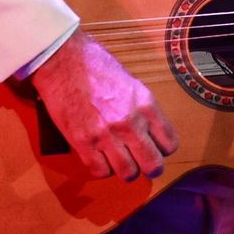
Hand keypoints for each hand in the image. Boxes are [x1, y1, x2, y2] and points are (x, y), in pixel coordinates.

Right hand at [29, 30, 178, 180]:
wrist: (63, 60)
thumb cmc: (96, 66)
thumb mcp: (132, 83)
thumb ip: (143, 108)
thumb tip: (149, 130)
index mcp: (146, 104)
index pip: (169, 143)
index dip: (164, 150)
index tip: (157, 148)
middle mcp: (130, 122)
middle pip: (152, 164)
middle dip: (151, 168)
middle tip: (144, 165)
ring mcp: (106, 134)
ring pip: (127, 172)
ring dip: (126, 171)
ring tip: (121, 163)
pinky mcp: (82, 141)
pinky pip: (99, 171)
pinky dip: (102, 170)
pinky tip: (100, 159)